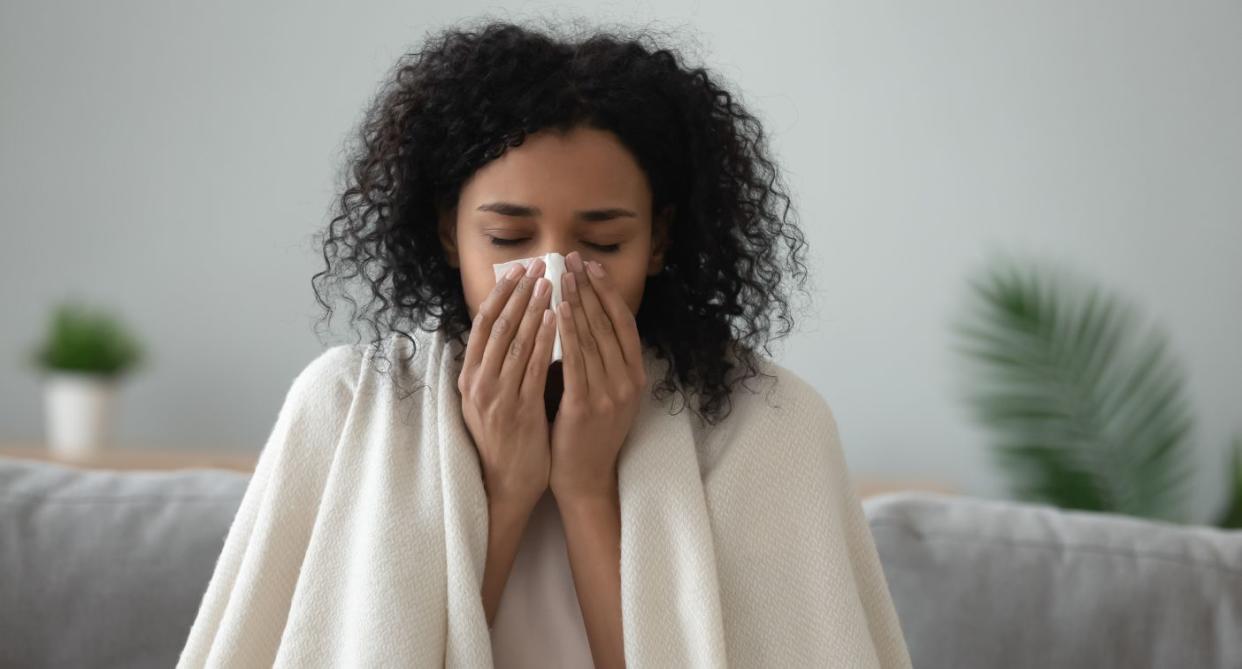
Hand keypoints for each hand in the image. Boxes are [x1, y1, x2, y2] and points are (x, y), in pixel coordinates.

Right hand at [458, 258, 557, 507]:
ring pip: (514, 341)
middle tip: (538, 266)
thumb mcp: (489, 400)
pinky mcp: (518, 410)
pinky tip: (557, 319)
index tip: (516, 270)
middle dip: (519, 293)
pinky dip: (545, 339)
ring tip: (551, 283)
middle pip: (497, 325)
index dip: (500, 294)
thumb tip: (511, 330)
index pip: (482, 324)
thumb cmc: (504, 441)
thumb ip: (496, 368)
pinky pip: (532, 367)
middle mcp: (477, 383)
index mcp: (469, 377)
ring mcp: (496, 396)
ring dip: (534, 308)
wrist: (504, 485)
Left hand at [549, 251, 646, 500]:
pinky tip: (556, 311)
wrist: (584, 477)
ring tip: (561, 276)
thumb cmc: (586, 433)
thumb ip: (598, 359)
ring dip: (576, 302)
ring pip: (592, 337)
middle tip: (571, 260)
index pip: (623, 323)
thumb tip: (580, 315)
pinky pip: (577, 361)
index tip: (590, 266)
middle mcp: (628, 382)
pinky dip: (567, 332)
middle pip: (607, 324)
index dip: (607, 292)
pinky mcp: (587, 406)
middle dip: (588, 288)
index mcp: (635, 376)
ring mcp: (610, 394)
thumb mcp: (604, 392)